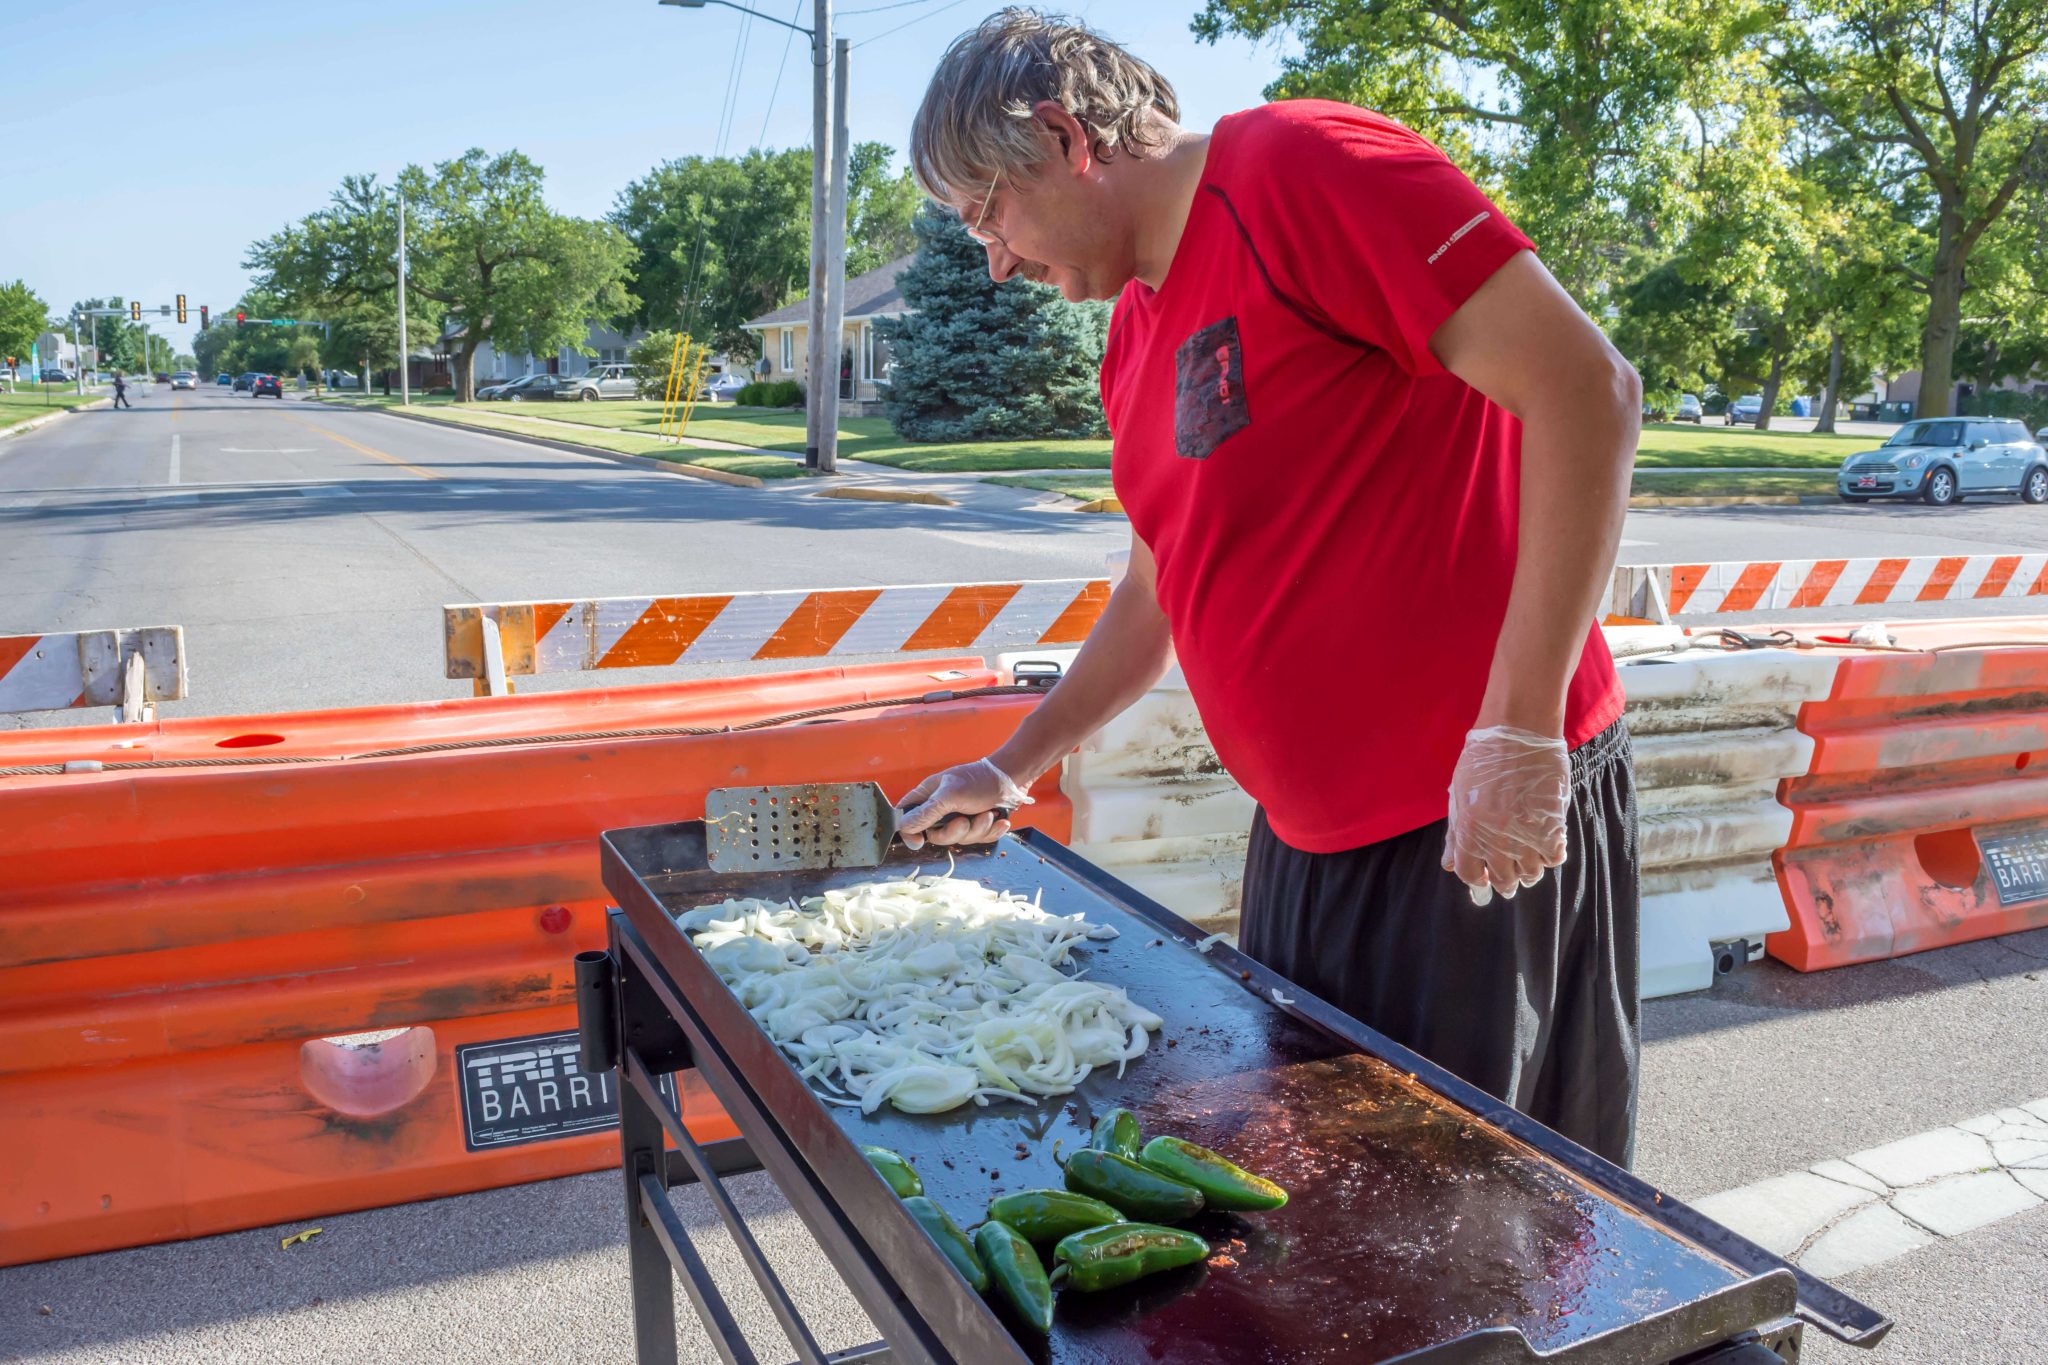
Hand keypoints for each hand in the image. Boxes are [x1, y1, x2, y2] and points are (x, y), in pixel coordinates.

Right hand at [898, 757, 1034, 848]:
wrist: (1012, 779)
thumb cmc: (979, 780)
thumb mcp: (950, 795)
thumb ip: (927, 812)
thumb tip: (904, 826)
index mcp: (929, 796)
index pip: (908, 817)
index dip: (910, 832)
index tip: (919, 842)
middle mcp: (942, 809)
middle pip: (937, 836)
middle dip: (955, 832)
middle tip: (965, 821)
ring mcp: (961, 818)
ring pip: (961, 839)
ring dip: (978, 829)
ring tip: (988, 814)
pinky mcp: (979, 825)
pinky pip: (980, 839)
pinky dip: (991, 831)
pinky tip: (999, 821)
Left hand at [1441, 725, 1568, 905]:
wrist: (1517, 732)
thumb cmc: (1482, 758)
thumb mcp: (1459, 794)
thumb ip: (1455, 833)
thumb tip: (1449, 864)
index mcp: (1468, 829)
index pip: (1470, 873)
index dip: (1477, 879)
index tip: (1484, 877)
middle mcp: (1496, 838)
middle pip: (1503, 878)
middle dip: (1504, 881)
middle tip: (1509, 874)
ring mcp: (1526, 834)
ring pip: (1530, 873)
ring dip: (1528, 870)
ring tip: (1528, 858)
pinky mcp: (1552, 826)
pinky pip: (1553, 857)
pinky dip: (1550, 856)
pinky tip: (1545, 845)